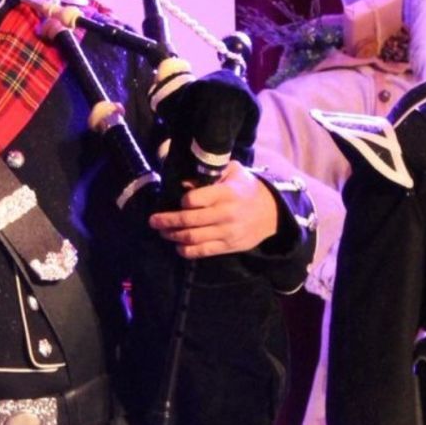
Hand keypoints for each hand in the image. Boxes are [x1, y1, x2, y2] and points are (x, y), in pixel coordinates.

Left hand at [147, 163, 279, 258]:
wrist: (272, 213)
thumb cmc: (247, 188)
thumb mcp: (233, 172)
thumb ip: (210, 174)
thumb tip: (184, 183)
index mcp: (226, 193)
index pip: (194, 200)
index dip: (182, 201)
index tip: (178, 201)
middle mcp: (225, 213)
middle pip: (188, 221)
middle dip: (167, 221)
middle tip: (153, 221)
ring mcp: (227, 232)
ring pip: (192, 238)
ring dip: (173, 236)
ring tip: (162, 232)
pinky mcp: (228, 246)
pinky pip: (202, 252)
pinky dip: (186, 250)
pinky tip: (178, 246)